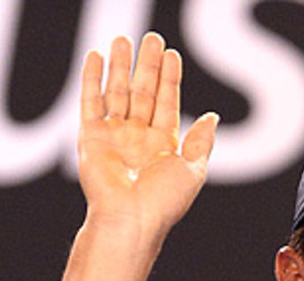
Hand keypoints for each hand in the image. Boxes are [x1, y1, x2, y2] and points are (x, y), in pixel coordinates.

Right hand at [78, 32, 217, 237]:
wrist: (130, 219)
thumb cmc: (163, 202)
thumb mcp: (193, 169)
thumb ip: (201, 141)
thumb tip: (213, 117)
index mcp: (163, 144)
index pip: (166, 102)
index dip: (169, 78)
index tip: (172, 54)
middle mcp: (137, 137)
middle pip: (143, 92)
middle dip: (147, 65)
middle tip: (151, 38)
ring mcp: (114, 136)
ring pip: (117, 92)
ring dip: (120, 66)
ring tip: (122, 40)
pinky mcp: (90, 138)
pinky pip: (90, 102)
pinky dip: (92, 79)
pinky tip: (95, 57)